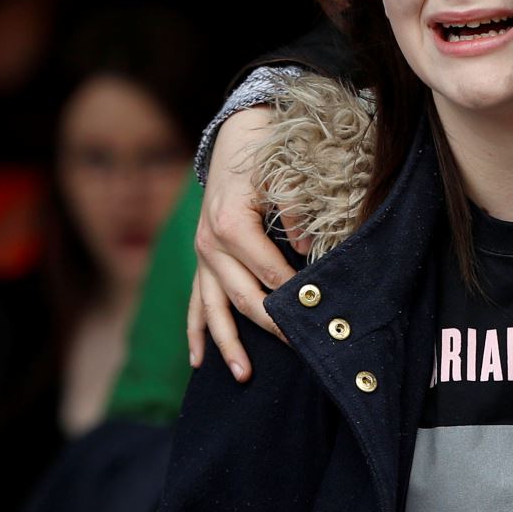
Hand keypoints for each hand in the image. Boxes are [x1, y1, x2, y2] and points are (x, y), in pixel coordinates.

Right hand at [187, 105, 295, 382]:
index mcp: (231, 225)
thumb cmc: (265, 154)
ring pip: (214, 310)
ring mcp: (202, 258)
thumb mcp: (283, 172)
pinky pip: (195, 305)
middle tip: (300, 351)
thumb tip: (309, 247)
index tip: (317, 318)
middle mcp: (210, 246)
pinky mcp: (202, 264)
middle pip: (244, 298)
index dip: (293, 297)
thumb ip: (295, 208)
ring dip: (228, 345)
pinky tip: (199, 362)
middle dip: (271, 328)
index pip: (268, 273)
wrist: (236, 136)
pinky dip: (197, 333)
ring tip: (244, 375)